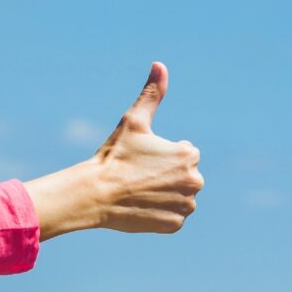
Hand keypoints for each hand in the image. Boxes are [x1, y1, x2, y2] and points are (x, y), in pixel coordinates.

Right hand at [24, 62, 203, 240]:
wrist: (96, 193)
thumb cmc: (114, 156)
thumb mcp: (133, 121)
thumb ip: (152, 94)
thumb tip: (160, 65)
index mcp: (188, 155)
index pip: (184, 154)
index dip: (162, 155)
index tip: (144, 158)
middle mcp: (195, 181)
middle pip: (185, 176)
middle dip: (167, 175)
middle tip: (140, 176)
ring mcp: (186, 206)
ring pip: (180, 197)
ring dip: (165, 194)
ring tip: (141, 191)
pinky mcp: (175, 225)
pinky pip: (172, 217)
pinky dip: (160, 213)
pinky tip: (142, 206)